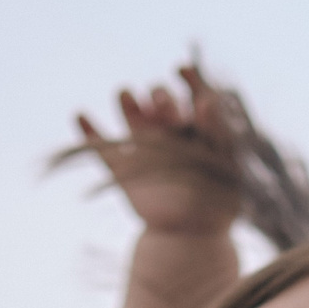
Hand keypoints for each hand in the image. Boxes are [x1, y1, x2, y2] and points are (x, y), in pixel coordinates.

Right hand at [71, 62, 241, 237]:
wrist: (193, 237)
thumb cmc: (219, 202)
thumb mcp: (226, 166)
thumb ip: (218, 132)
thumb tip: (207, 99)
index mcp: (197, 128)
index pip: (191, 93)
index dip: (188, 79)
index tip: (183, 70)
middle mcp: (169, 132)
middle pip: (160, 102)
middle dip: (160, 98)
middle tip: (163, 104)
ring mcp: (144, 150)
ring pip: (131, 116)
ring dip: (127, 102)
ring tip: (127, 95)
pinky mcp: (123, 171)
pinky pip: (102, 149)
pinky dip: (89, 133)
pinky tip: (82, 115)